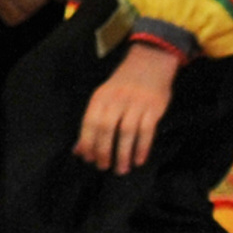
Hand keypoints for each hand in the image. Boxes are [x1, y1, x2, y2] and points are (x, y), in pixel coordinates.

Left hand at [75, 42, 179, 173]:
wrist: (149, 63)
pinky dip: (142, 147)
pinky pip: (147, 131)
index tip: (87, 159)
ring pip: (127, 132)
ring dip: (123, 153)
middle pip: (106, 128)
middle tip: (103, 167)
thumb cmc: (123, 85)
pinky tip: (139, 160)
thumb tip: (79, 149)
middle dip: (103, 150)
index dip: (87, 142)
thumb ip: (92, 122)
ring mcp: (135, 104)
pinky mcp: (153, 108)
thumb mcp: (104, 97)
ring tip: (121, 169)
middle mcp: (116, 100)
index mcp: (100, 98)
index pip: (90, 122)